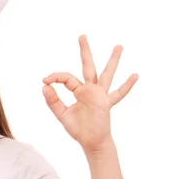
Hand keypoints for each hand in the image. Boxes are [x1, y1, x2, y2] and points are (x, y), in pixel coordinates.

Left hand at [42, 35, 137, 151]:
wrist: (91, 142)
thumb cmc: (78, 129)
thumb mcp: (62, 114)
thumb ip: (53, 101)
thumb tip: (44, 86)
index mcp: (78, 91)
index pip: (66, 78)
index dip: (55, 77)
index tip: (45, 79)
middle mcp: (90, 89)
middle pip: (88, 66)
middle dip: (85, 51)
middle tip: (82, 35)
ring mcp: (100, 95)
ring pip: (106, 74)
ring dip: (112, 60)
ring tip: (119, 46)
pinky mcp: (106, 103)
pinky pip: (118, 93)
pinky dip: (126, 85)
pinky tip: (135, 75)